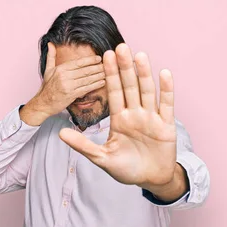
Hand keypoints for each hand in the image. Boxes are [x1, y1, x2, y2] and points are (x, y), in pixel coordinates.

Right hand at [33, 42, 105, 116]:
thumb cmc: (47, 87)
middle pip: (84, 70)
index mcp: (60, 69)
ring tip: (107, 73)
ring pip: (86, 79)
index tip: (99, 58)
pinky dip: (95, 85)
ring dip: (98, 76)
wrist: (43, 104)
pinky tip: (102, 82)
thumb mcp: (48, 70)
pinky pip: (86, 89)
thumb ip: (51, 56)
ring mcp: (68, 86)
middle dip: (97, 68)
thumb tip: (51, 44)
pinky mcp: (71, 95)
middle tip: (107, 65)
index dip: (90, 60)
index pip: (78, 63)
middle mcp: (64, 76)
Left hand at [58, 43, 178, 189]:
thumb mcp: (102, 158)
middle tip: (119, 46)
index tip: (104, 56)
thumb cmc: (126, 169)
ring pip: (147, 91)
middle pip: (129, 87)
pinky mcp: (166, 125)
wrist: (150, 180)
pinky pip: (167, 104)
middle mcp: (135, 114)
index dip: (109, 75)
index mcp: (119, 119)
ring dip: (143, 73)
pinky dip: (166, 89)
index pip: (113, 92)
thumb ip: (83, 145)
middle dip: (124, 68)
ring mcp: (151, 118)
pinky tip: (164, 73)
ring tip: (139, 54)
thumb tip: (60, 133)